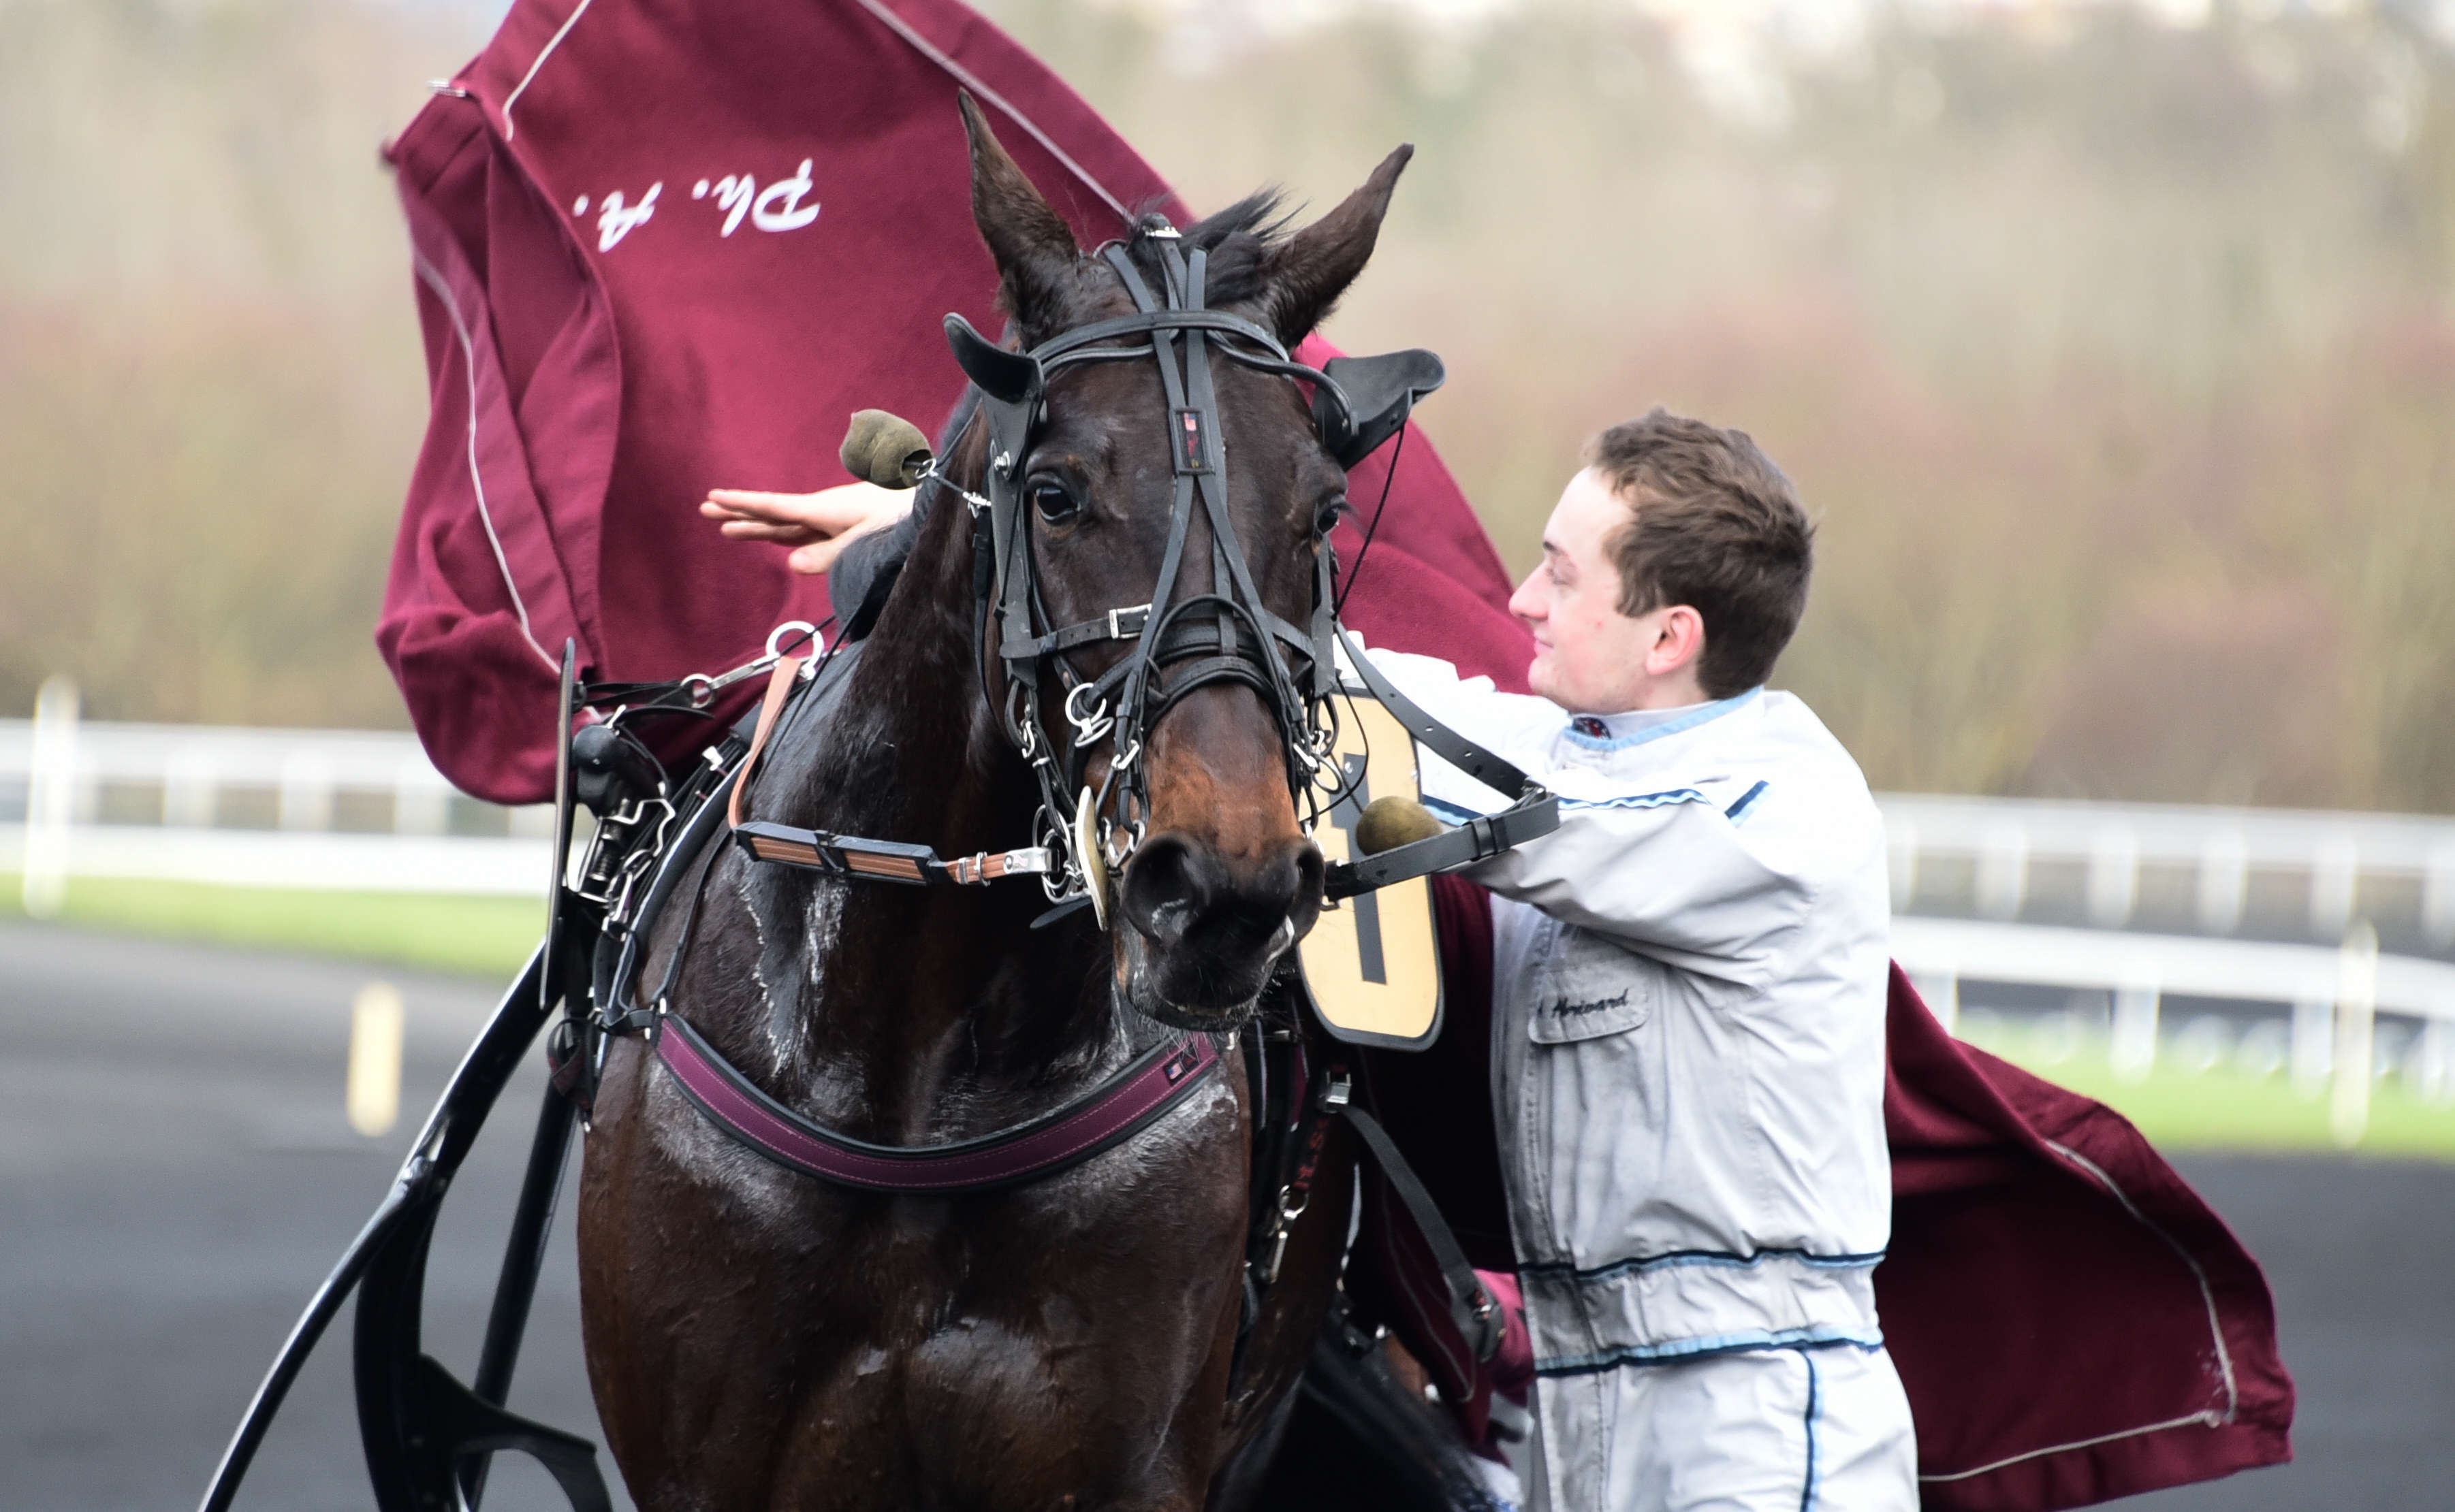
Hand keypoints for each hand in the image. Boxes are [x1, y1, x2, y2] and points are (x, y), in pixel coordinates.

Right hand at [700, 481, 913, 574]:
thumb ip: (831, 554)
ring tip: (727, 528)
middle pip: (774, 515)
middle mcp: (824, 511)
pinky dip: (785, 533)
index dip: (744, 505)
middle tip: (705, 510)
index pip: (776, 508)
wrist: (933, 504)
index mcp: (825, 510)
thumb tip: (792, 564)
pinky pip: (806, 530)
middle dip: (740, 513)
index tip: (714, 498)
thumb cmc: (904, 519)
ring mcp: (833, 518)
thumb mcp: (869, 540)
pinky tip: (775, 537)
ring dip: (758, 525)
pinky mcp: (845, 526)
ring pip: (787, 523)